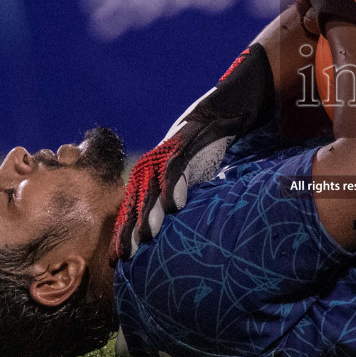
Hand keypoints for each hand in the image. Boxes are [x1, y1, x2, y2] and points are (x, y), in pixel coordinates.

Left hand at [112, 44, 276, 258]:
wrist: (236, 98)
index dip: (127, 228)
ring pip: (152, 181)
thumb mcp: (203, 169)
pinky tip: (175, 206)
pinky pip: (178, 162)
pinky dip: (175, 183)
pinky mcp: (191, 135)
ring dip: (148, 210)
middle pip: (137, 193)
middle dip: (129, 226)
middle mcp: (161, 156)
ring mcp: (174, 145)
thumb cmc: (220, 136)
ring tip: (145, 238)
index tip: (119, 258)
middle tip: (123, 257)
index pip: (138, 200)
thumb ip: (190, 190)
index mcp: (161, 167)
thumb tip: (187, 226)